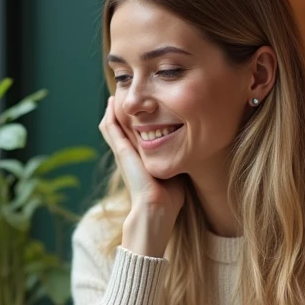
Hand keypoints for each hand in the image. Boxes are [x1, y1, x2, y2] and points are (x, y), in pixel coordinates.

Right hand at [99, 97, 183, 256]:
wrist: (157, 208)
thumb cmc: (169, 197)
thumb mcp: (173, 172)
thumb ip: (178, 161)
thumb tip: (194, 152)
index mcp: (139, 161)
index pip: (132, 137)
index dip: (134, 122)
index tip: (140, 109)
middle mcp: (127, 156)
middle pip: (118, 130)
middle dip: (121, 114)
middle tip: (123, 97)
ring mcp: (122, 153)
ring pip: (111, 127)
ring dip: (112, 112)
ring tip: (114, 96)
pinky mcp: (121, 151)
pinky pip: (110, 129)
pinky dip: (110, 115)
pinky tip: (111, 103)